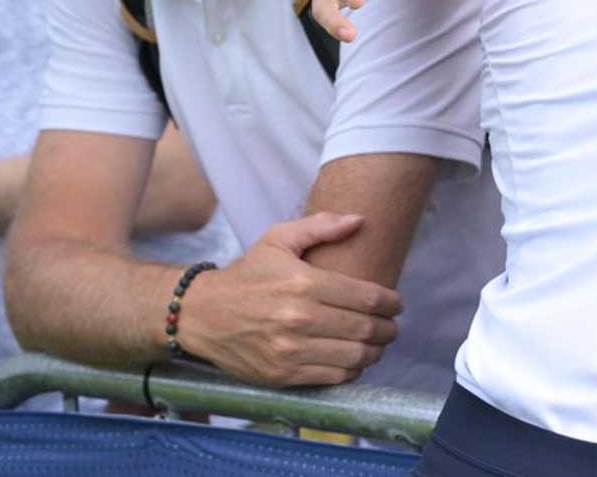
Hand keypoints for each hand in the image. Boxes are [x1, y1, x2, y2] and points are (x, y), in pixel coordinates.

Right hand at [175, 212, 403, 387]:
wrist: (200, 314)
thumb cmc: (246, 275)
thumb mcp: (278, 240)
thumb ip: (320, 226)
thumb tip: (359, 220)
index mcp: (303, 283)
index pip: (366, 298)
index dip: (390, 303)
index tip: (397, 304)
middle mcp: (298, 318)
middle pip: (364, 329)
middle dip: (388, 329)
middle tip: (392, 327)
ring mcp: (290, 350)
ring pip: (354, 356)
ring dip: (375, 352)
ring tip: (378, 344)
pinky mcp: (282, 374)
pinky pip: (333, 377)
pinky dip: (352, 370)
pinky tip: (355, 360)